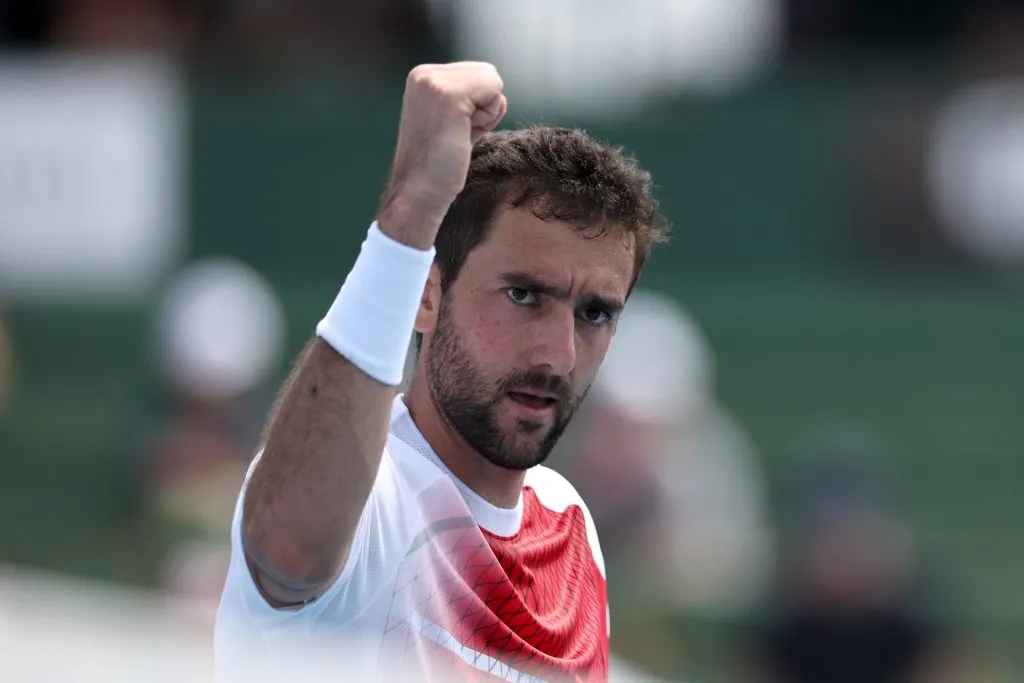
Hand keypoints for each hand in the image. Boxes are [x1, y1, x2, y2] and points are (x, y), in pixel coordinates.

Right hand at [379, 62, 506, 247]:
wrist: (419, 193)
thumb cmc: (438, 168)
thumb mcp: (456, 126)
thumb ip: (476, 106)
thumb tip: (501, 99)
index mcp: (422, 78)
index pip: (476, 74)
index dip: (476, 107)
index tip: (452, 132)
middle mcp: (423, 74)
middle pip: (487, 73)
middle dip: (482, 107)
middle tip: (456, 136)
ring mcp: (433, 82)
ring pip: (492, 80)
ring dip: (485, 113)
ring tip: (458, 136)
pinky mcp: (448, 95)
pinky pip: (494, 89)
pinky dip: (488, 117)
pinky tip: (464, 135)